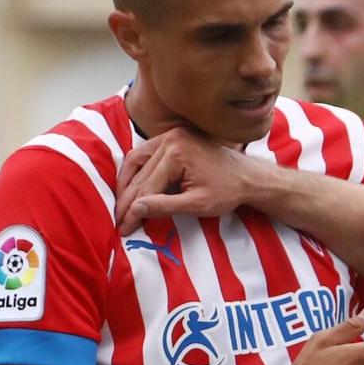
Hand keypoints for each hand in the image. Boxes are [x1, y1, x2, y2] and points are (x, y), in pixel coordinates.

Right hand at [116, 127, 261, 231]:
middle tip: (117, 221)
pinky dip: (136, 171)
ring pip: (136, 160)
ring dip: (126, 183)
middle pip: (139, 174)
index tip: (123, 228)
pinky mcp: (172, 137)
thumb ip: (165, 206)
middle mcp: (170, 138)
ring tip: (119, 205)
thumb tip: (135, 209)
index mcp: (177, 153)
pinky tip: (130, 186)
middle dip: (126, 200)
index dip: (133, 211)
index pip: (147, 187)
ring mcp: (171, 135)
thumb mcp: (198, 204)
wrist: (246, 175)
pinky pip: (145, 154)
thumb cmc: (227, 191)